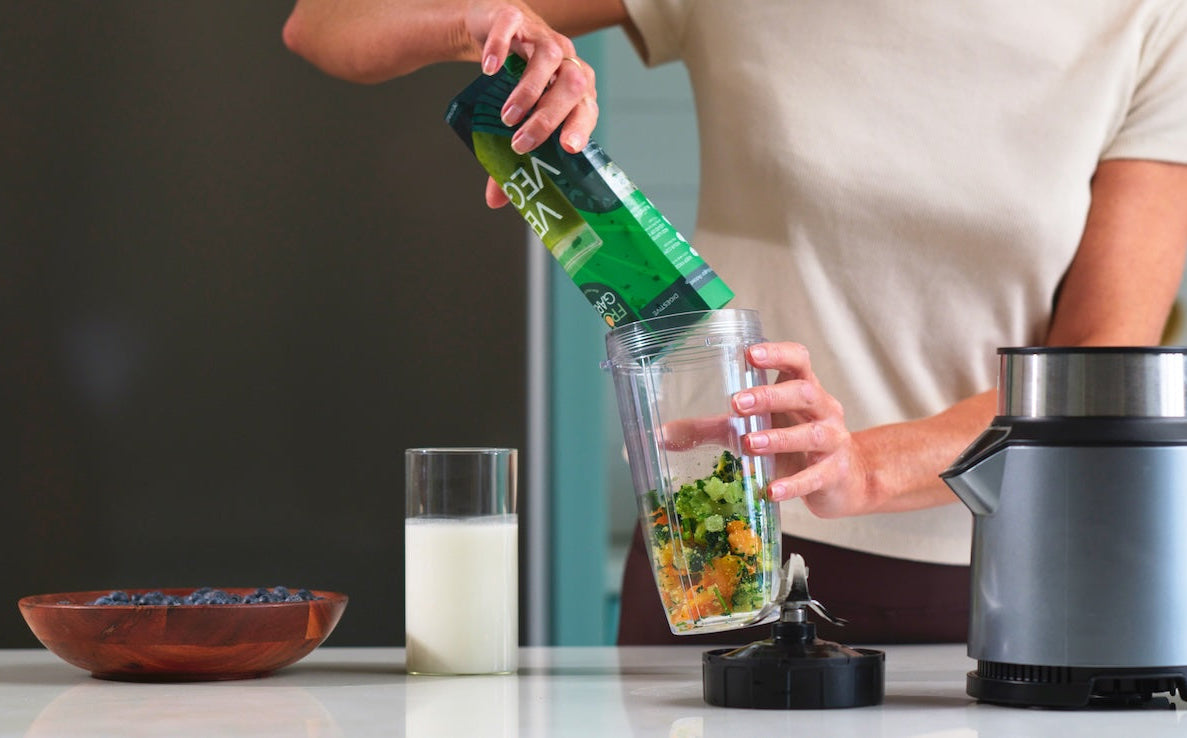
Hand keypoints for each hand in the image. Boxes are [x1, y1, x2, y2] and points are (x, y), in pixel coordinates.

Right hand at [470, 2, 597, 206]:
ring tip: (507, 117)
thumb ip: (507, 158)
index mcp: (574, 89)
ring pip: (548, 58)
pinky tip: (490, 69)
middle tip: (522, 142)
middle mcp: (565, 62)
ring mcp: (540, 37)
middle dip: (550, 117)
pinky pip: (512, 28)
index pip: (588, 108)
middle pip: (573, 85)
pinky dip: (501, 48)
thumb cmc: (512, 80)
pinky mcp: (513, 17)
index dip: (581, 127)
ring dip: (530, 90)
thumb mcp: (512, 119)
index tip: (567, 148)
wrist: (492, 29)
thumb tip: (496, 201)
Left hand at [731, 342, 875, 517]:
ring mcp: (833, 441)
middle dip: (770, 396)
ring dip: (779, 438)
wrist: (845, 481)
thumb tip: (663, 435)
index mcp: (804, 390)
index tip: (750, 353)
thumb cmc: (794, 445)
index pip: (798, 360)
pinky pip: (815, 476)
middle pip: (804, 393)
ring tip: (748, 445)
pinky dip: (793, 483)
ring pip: (811, 434)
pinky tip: (771, 490)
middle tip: (737, 404)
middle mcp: (824, 410)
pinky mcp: (835, 473)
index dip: (777, 354)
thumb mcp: (756, 429)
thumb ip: (714, 428)